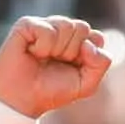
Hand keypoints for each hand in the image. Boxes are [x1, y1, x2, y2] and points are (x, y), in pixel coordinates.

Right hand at [0, 16, 120, 118]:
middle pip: (83, 27)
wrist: (23, 99)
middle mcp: (62, 30)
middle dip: (72, 52)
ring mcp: (44, 25)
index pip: (96, 37)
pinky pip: (48, 30)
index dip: (88, 56)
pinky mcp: (26, 24)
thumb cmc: (53, 91)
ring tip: (43, 58)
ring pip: (67, 25)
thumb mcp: (86, 84)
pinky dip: (42, 47)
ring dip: (57, 49)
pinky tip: (32, 53)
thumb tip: (88, 43)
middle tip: (56, 63)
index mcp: (78, 41)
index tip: (74, 68)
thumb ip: (101, 63)